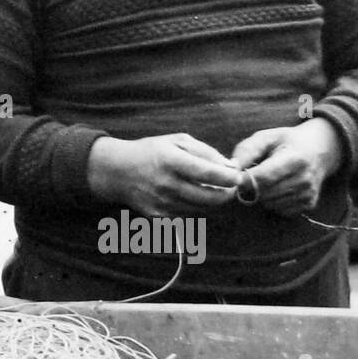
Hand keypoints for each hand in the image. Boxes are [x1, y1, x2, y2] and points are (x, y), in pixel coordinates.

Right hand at [87, 133, 241, 216]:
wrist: (117, 172)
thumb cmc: (151, 151)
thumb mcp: (177, 141)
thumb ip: (206, 152)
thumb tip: (231, 168)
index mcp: (171, 161)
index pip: (207, 174)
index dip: (228, 178)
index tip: (240, 177)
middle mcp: (167, 184)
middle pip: (210, 198)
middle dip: (227, 194)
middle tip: (232, 187)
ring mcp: (163, 203)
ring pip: (203, 210)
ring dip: (213, 202)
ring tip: (212, 190)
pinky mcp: (160, 217)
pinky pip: (189, 217)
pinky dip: (197, 209)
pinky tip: (193, 197)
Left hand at [229, 119, 344, 217]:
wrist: (321, 149)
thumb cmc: (287, 141)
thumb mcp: (267, 137)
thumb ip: (247, 150)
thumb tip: (231, 168)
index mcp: (295, 159)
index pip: (264, 177)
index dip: (244, 179)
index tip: (234, 177)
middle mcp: (304, 179)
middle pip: (264, 193)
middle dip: (251, 186)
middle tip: (251, 175)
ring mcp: (308, 194)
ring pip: (270, 203)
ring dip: (261, 194)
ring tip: (267, 179)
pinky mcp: (309, 204)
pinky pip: (280, 210)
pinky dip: (273, 201)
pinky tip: (277, 187)